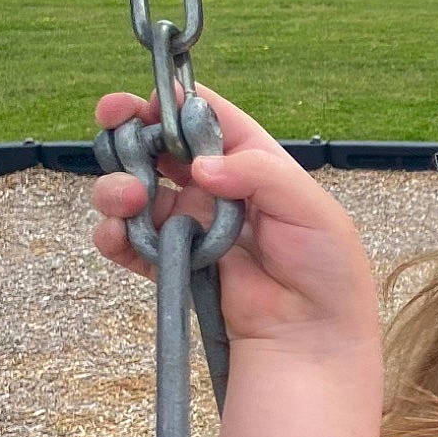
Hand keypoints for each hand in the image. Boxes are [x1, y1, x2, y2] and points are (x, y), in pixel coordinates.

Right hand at [90, 85, 380, 352]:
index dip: (176, 104)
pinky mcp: (173, 265)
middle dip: (130, 131)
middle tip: (110, 120)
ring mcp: (191, 226)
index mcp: (253, 163)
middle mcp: (217, 189)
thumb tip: (201, 167)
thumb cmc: (327, 267)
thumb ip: (258, 173)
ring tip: (126, 196)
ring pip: (137, 192)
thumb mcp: (309, 206)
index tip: (148, 100)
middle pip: (160, 148)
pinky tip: (115, 233)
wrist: (315, 337)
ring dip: (118, 186)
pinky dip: (114, 235)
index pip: (208, 120)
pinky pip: (131, 243)